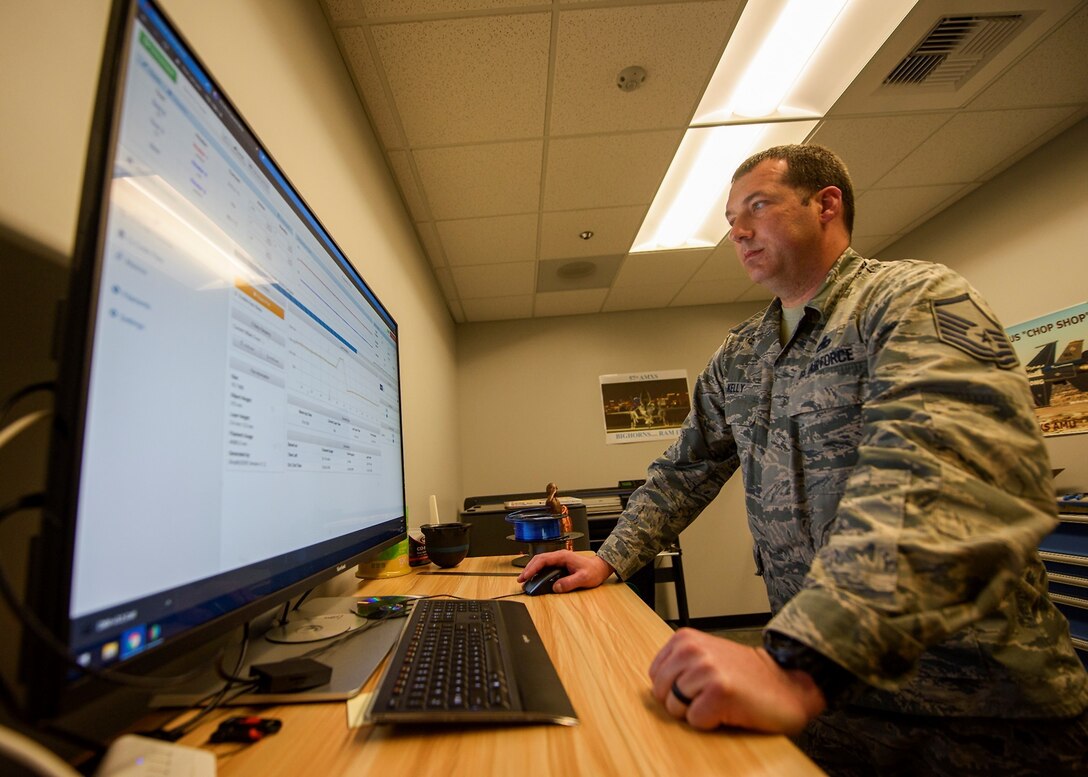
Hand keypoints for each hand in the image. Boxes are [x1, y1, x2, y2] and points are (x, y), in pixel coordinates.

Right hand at [516, 550, 613, 593]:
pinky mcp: (559, 565)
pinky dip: (537, 571)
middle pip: (538, 560)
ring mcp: (559, 560)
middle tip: (521, 580)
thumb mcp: (584, 578)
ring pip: (540, 562)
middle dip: (528, 569)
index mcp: (563, 556)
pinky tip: (534, 578)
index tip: (525, 576)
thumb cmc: (593, 571)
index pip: (543, 560)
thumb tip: (556, 587)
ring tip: (525, 580)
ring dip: (531, 570)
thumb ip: (570, 583)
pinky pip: (545, 566)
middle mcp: (559, 556)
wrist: (600, 568)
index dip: (532, 568)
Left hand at [648, 628, 825, 734]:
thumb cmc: (746, 675)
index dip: (674, 688)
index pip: (654, 676)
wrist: (787, 684)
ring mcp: (705, 670)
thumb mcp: (705, 655)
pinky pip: (695, 721)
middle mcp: (692, 650)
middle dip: (682, 702)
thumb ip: (678, 663)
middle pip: (661, 694)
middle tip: (710, 694)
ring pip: (676, 709)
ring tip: (720, 700)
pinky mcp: (718, 693)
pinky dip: (711, 722)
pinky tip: (729, 709)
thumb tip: (653, 685)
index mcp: (685, 639)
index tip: (698, 685)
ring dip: (697, 712)